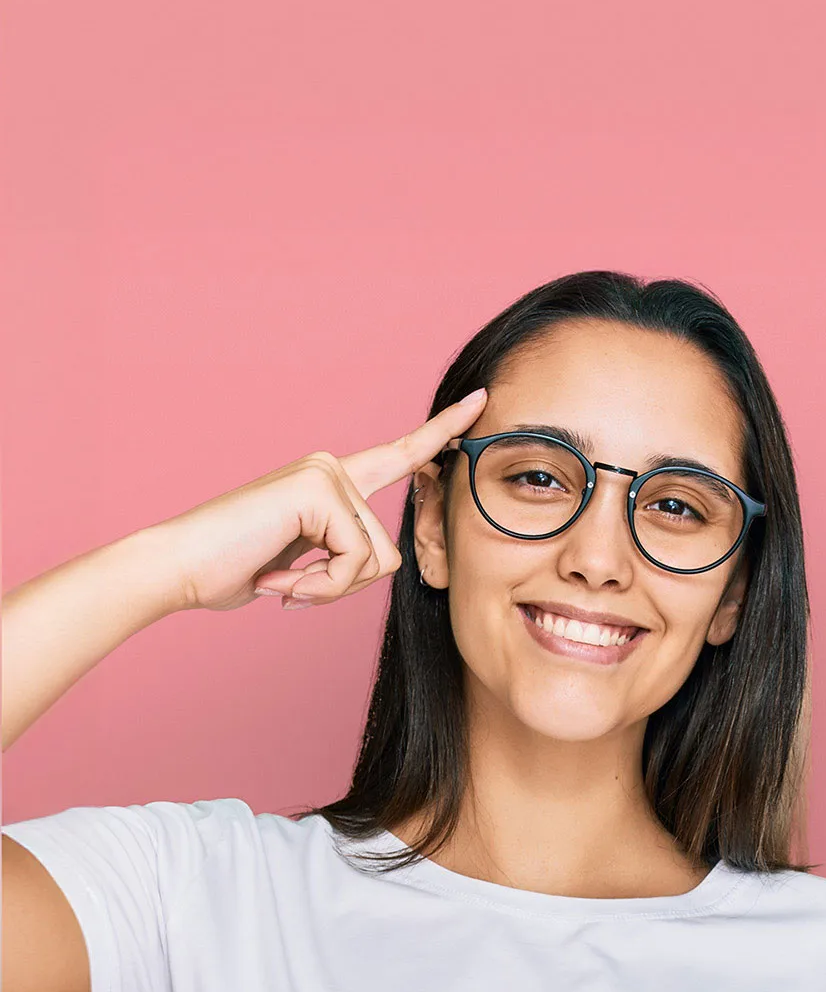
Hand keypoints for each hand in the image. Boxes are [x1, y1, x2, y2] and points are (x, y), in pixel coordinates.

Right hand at [151, 389, 486, 612]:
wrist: (179, 566)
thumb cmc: (232, 568)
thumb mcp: (301, 565)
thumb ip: (340, 555)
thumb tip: (369, 561)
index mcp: (330, 483)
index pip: (398, 457)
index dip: (439, 434)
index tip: (480, 401)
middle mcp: (331, 468)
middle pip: (389, 551)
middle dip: (344, 587)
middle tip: (291, 588)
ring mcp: (325, 475)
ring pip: (374, 561)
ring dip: (328, 589)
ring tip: (280, 581)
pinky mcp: (319, 491)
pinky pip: (354, 562)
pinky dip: (318, 587)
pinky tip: (276, 579)